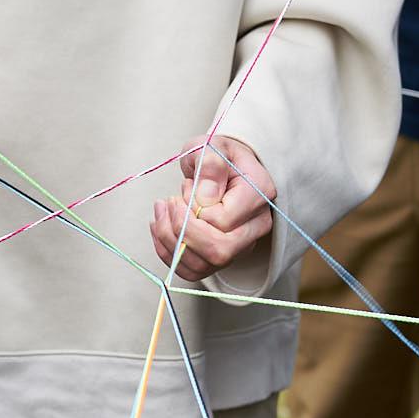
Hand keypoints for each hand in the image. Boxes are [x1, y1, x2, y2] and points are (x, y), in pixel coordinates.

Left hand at [149, 137, 275, 283]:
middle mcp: (256, 225)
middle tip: (168, 203)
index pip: (222, 221)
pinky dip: (168, 253)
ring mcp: (241, 245)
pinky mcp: (222, 256)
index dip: (193, 210)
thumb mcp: (211, 146)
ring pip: (203, 265)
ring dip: (169, 241)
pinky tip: (159, 227)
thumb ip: (209, 165)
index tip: (185, 187)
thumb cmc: (217, 156)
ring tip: (161, 210)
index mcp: (259, 195)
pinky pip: (192, 271)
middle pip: (219, 252)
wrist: (223, 166)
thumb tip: (204, 197)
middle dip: (181, 231)